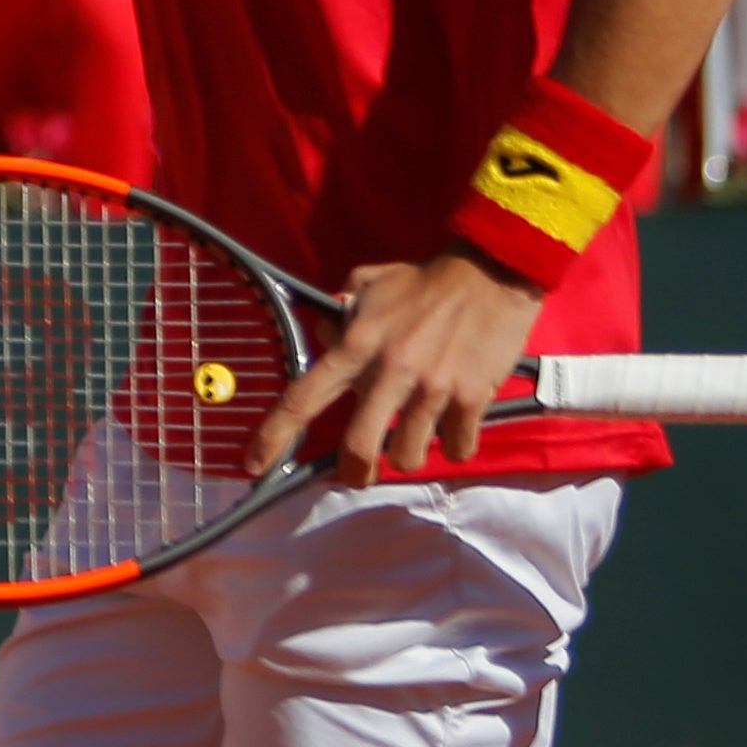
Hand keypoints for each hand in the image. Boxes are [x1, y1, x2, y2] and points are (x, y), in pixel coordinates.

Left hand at [245, 250, 545, 483]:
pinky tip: (454, 427)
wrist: (492, 273)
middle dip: (355, 473)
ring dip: (408, 455)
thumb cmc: (426, 280)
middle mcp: (390, 371)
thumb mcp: (368, 284)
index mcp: (357, 345)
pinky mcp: (473, 398)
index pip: (303, 397)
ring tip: (415, 436)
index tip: (253, 464)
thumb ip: (340, 314)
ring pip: (409, 456)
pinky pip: (456, 447)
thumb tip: (324, 340)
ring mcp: (432, 388)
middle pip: (359, 447)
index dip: (274, 435)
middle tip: (359, 474)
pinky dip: (453, 446)